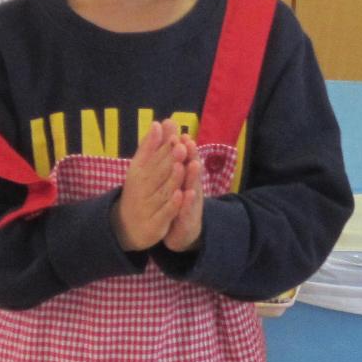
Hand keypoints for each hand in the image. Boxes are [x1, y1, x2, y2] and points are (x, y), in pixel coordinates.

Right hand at [114, 121, 188, 251]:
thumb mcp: (141, 169)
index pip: (153, 158)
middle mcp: (142, 189)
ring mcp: (148, 207)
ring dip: (172, 179)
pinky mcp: (155, 223)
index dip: (164, 148)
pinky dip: (172, 204)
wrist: (127, 226)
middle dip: (169, 160)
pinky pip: (164, 213)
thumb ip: (150, 147)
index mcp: (139, 174)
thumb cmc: (139, 191)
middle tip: (180, 146)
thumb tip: (159, 122)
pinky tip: (181, 195)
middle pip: (158, 173)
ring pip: (162, 192)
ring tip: (181, 166)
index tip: (175, 135)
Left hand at [163, 137, 204, 253]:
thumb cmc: (178, 201)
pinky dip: (188, 202)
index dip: (185, 147)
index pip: (186, 159)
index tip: (182, 133)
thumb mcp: (174, 180)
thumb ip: (171, 158)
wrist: (183, 232)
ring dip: (193, 176)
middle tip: (189, 142)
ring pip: (193, 187)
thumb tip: (167, 129)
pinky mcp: (188, 219)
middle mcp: (191, 187)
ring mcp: (192, 203)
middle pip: (192, 170)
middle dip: (191, 156)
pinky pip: (188, 210)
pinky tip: (188, 194)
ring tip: (193, 164)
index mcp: (185, 177)